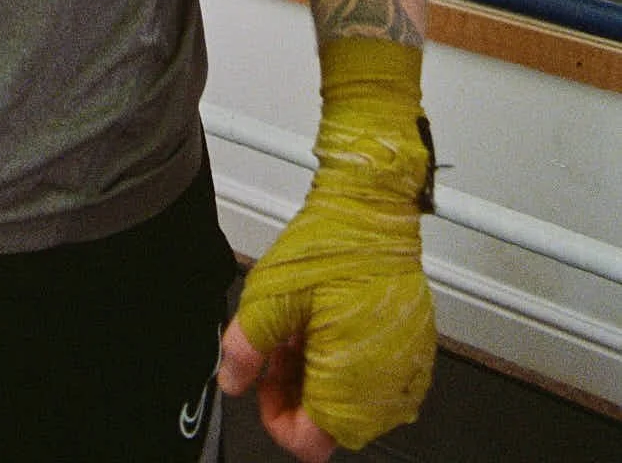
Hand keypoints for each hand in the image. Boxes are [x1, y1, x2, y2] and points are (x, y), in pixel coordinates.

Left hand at [218, 40, 436, 453]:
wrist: (373, 206)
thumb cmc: (331, 246)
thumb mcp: (268, 298)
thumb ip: (243, 349)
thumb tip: (232, 380)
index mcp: (352, 386)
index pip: (309, 442)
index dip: (276, 416)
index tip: (263, 381)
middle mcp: (386, 389)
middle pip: (329, 419)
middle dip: (296, 387)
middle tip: (278, 343)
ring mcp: (405, 367)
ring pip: (350, 395)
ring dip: (318, 371)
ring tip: (299, 324)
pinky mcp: (412, 344)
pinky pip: (373, 371)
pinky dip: (345, 356)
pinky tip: (325, 319)